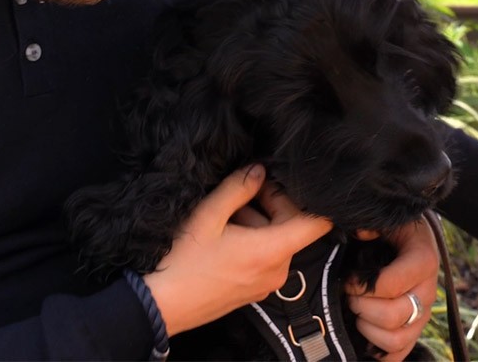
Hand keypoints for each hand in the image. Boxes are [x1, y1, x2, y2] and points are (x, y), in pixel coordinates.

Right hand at [143, 165, 331, 334]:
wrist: (160, 306)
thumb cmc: (183, 262)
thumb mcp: (208, 216)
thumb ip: (238, 188)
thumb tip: (259, 170)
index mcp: (272, 251)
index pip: (317, 224)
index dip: (310, 200)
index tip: (287, 184)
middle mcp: (277, 270)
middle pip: (292, 227)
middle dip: (270, 205)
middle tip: (240, 194)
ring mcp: (266, 283)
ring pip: (276, 241)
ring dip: (257, 222)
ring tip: (224, 216)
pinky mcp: (254, 290)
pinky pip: (265, 257)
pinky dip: (252, 242)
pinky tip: (223, 236)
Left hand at [345, 217, 439, 360]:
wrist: (415, 239)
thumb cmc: (398, 230)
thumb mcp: (390, 220)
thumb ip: (373, 223)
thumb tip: (359, 233)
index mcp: (423, 261)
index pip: (390, 285)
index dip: (362, 286)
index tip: (349, 280)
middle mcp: (428, 291)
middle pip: (394, 316)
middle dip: (363, 307)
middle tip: (350, 296)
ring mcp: (423, 314)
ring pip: (396, 340)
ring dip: (368, 330)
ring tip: (358, 312)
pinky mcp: (416, 330)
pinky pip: (399, 354)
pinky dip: (379, 351)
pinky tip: (365, 334)